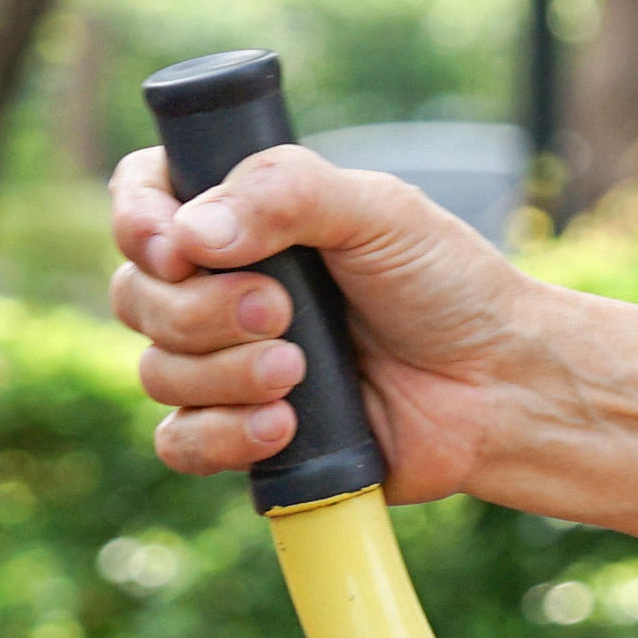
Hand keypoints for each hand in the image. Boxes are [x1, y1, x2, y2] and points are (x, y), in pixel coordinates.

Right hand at [106, 143, 524, 496]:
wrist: (500, 386)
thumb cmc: (448, 287)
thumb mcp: (381, 212)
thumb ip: (290, 193)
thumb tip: (194, 233)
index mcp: (245, 218)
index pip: (143, 199)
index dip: (138, 222)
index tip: (176, 248)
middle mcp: (221, 287)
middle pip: (138, 295)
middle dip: (199, 308)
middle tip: (282, 310)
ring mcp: (228, 363)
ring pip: (157, 371)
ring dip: (223, 373)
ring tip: (300, 370)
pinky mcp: (245, 433)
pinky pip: (180, 443)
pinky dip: (221, 436)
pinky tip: (285, 425)